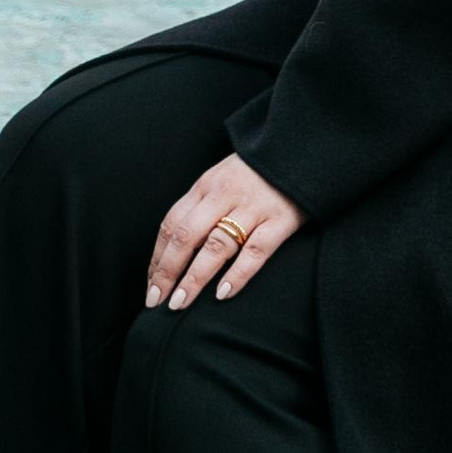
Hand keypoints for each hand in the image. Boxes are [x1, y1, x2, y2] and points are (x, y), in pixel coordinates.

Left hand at [145, 154, 302, 308]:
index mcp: (207, 184)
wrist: (301, 149)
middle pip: (187, 235)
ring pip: (216, 245)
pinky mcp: (280, 220)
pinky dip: (238, 273)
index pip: (172, 223)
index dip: (158, 256)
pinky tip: (223, 293)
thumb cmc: (256, 172)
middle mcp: (225, 194)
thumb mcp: (222, 179)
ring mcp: (253, 207)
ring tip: (180, 303)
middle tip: (156, 301)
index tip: (151, 285)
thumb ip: (201, 207)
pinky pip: (256, 251)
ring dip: (194, 277)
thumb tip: (174, 249)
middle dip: (168, 271)